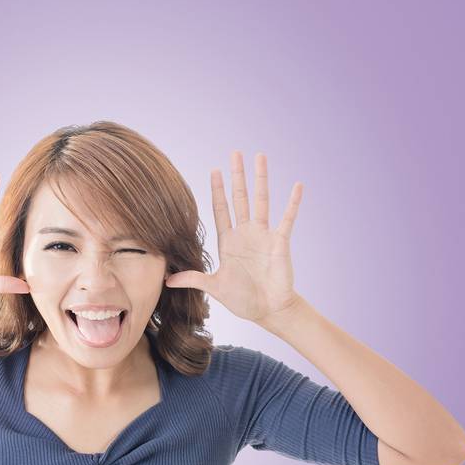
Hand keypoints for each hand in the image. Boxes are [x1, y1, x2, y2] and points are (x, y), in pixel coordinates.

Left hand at [165, 150, 302, 323]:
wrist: (270, 311)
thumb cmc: (243, 300)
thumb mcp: (214, 287)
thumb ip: (193, 278)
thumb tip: (166, 281)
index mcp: (228, 240)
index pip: (220, 208)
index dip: (217, 189)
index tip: (214, 170)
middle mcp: (245, 233)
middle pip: (240, 197)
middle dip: (237, 175)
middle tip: (235, 153)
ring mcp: (263, 235)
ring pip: (261, 201)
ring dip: (261, 179)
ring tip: (260, 156)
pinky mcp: (280, 242)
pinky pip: (288, 218)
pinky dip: (293, 202)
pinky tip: (298, 185)